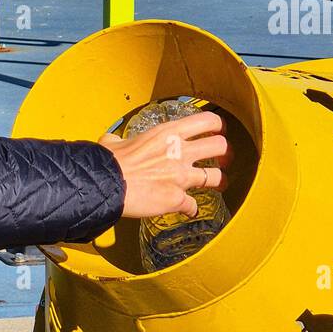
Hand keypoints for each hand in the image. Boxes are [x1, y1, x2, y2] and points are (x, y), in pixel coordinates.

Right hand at [99, 110, 229, 220]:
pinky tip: (187, 210)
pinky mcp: (177, 199)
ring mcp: (181, 177)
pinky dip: (190, 209)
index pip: (207, 121)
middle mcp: (180, 152)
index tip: (217, 131)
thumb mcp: (113, 141)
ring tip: (219, 184)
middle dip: (226, 153)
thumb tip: (111, 141)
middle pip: (221, 146)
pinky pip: (192, 206)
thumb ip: (118, 140)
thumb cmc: (109, 162)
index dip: (217, 126)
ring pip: (217, 177)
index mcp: (168, 133)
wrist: (106, 184)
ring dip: (220, 181)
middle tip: (223, 158)